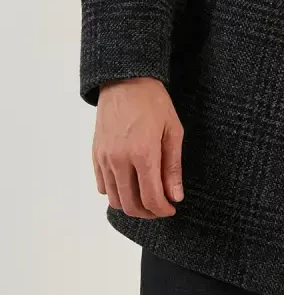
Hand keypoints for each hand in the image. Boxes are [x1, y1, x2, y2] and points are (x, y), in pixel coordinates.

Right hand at [92, 77, 183, 217]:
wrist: (126, 81)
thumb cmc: (153, 102)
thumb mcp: (173, 131)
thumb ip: (173, 167)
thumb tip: (175, 196)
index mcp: (143, 154)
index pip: (151, 198)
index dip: (163, 210)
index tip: (172, 209)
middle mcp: (120, 160)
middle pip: (131, 205)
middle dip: (148, 213)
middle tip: (161, 208)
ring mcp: (105, 159)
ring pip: (115, 200)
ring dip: (131, 206)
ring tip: (146, 198)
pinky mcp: (96, 155)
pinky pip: (103, 186)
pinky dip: (116, 193)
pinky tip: (130, 185)